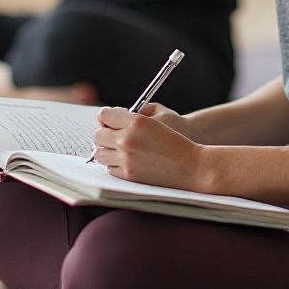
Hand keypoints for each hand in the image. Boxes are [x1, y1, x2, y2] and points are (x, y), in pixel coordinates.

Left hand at [91, 105, 206, 189]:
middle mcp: (128, 139)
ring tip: (118, 148)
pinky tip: (126, 159)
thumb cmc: (175, 137)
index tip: (110, 120)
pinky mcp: (129, 175)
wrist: (190, 164)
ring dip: (106, 149)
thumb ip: (130, 114)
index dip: (106, 117)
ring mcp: (127, 159)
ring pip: (99, 153)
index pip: (104, 115)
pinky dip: (114, 164)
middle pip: (98, 135)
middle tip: (113, 134)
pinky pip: (109, 168)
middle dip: (104, 133)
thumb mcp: (157, 115)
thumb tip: (108, 117)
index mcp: (135, 121)